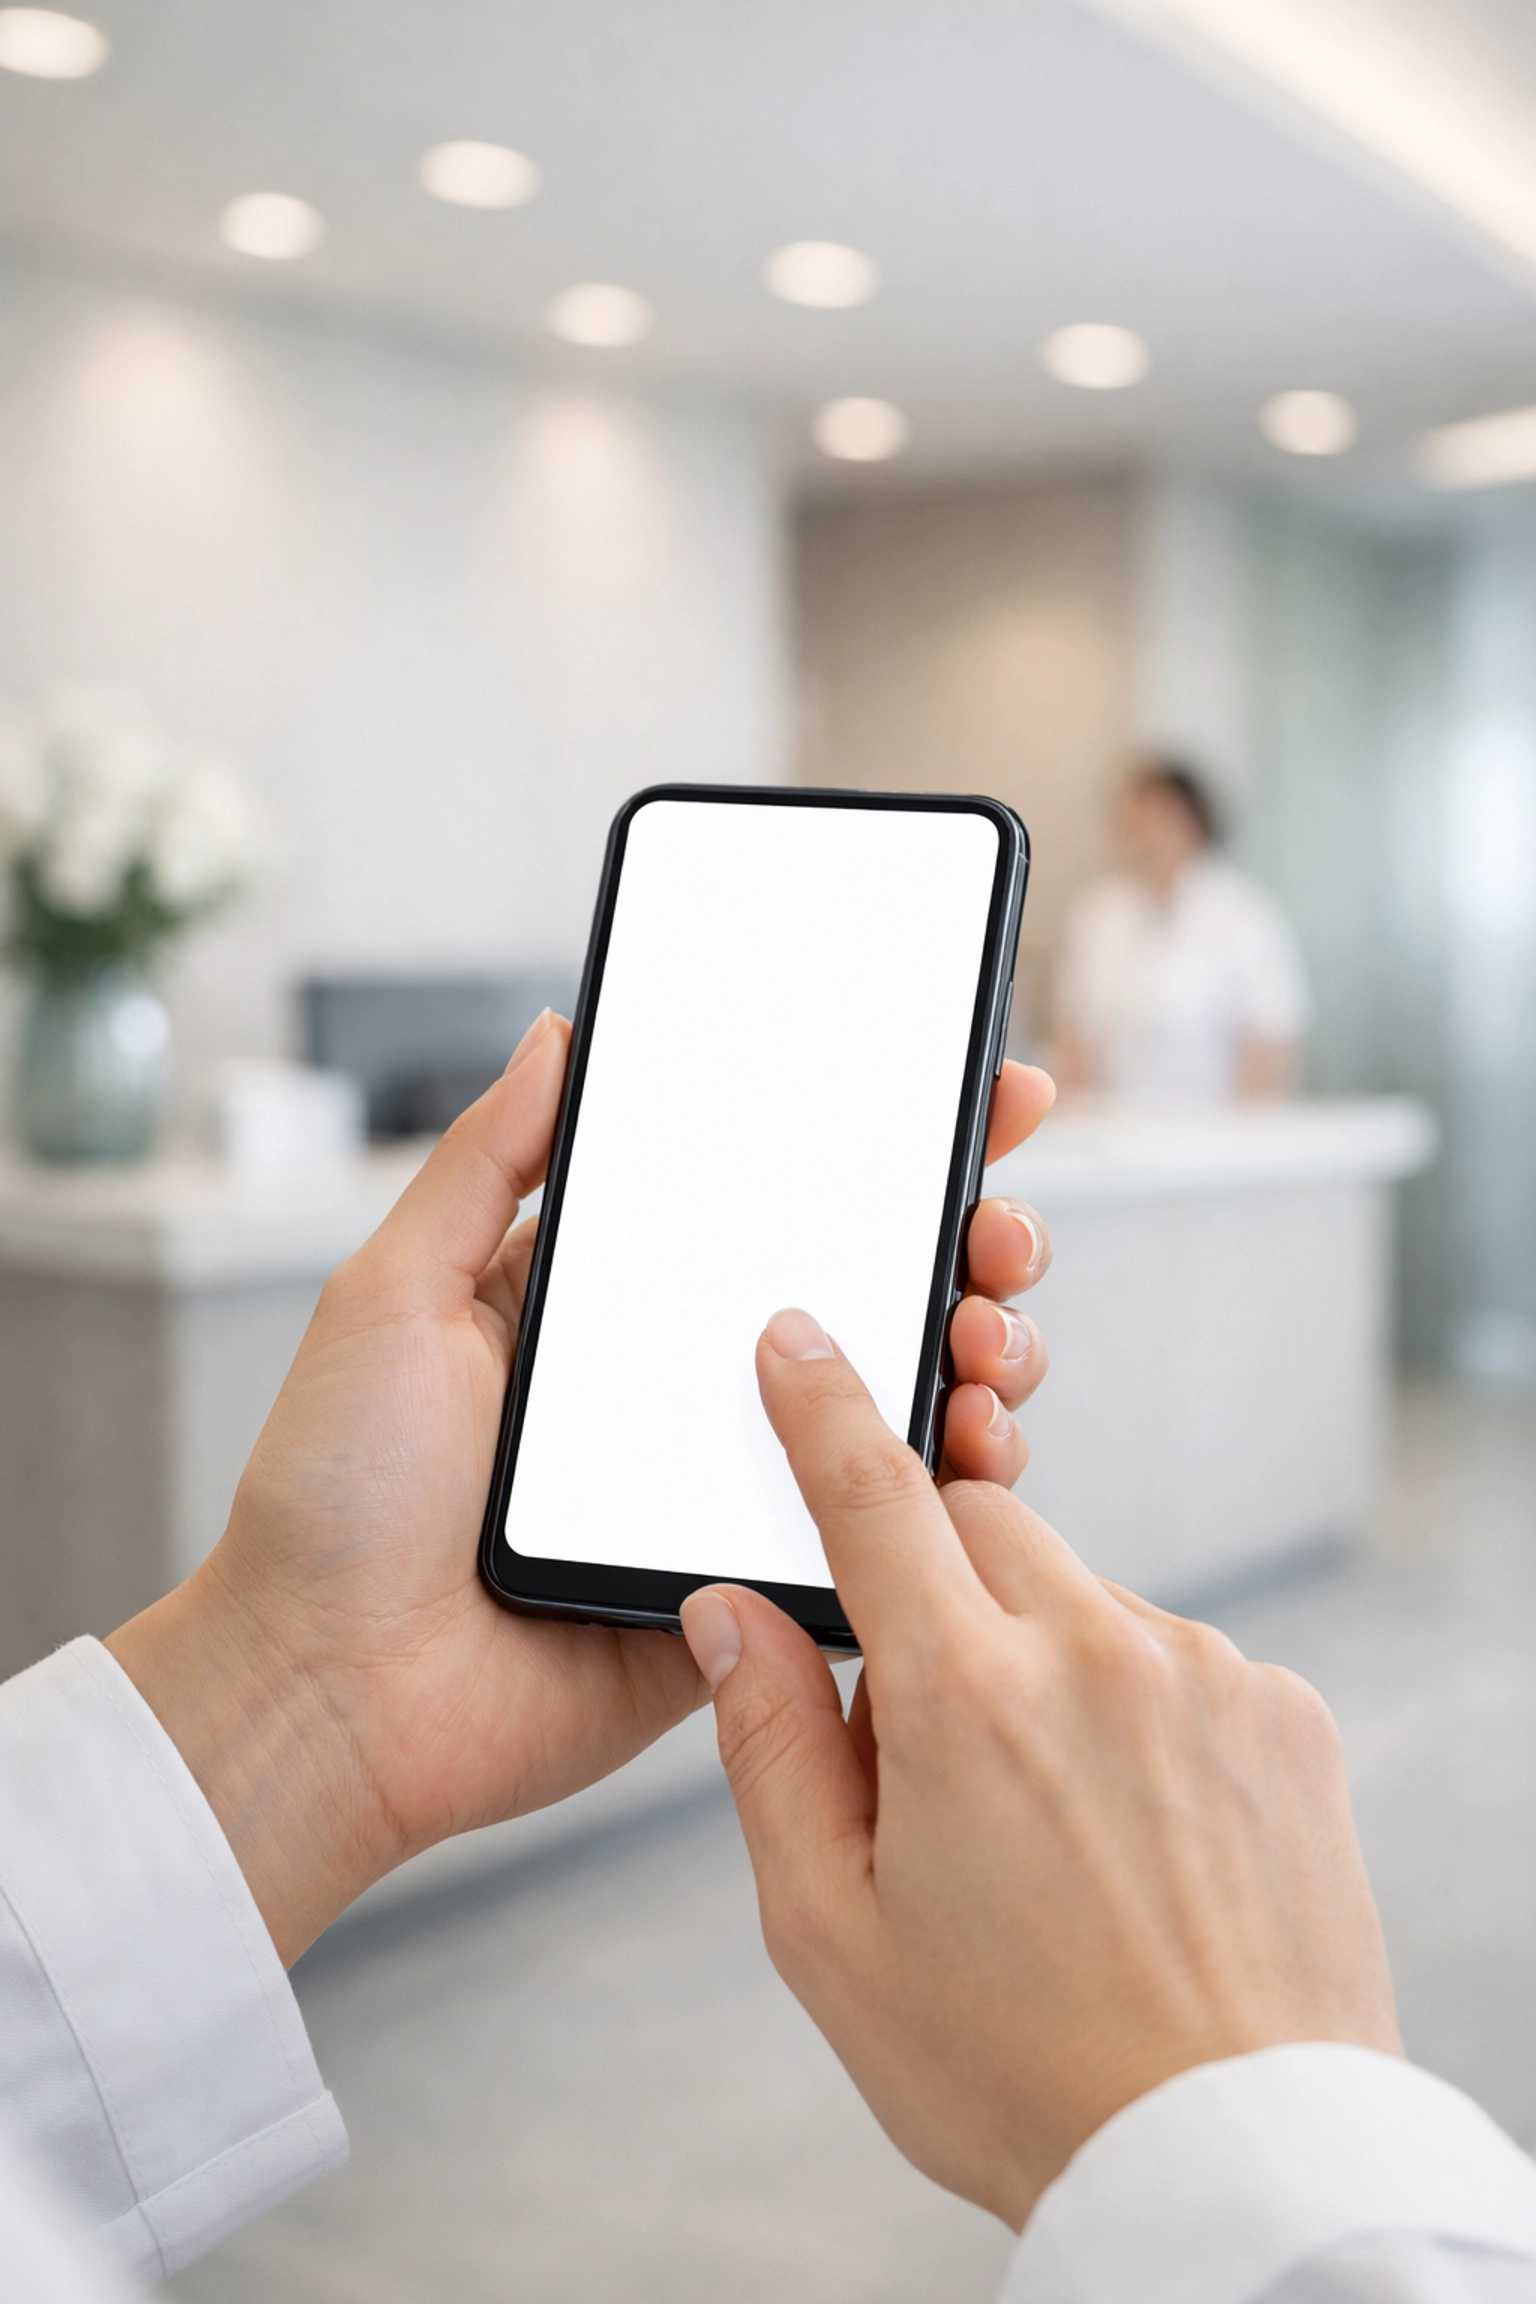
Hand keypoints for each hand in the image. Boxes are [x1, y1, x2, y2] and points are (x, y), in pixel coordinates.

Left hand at [106, 1019, 1056, 1964]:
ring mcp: (732, 1488)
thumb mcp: (393, 1294)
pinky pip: (877, 1533)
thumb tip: (558, 1032)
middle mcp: (693, 1386)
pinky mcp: (754, 1589)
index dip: (882, 1147)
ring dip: (978, 1356)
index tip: (977, 1095)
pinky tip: (972, 1449)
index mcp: (620, 1305)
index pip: (774, 1198)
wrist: (329, 1693)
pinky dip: (949, 1491)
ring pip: (897, 1407)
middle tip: (999, 1234)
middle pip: (868, 1295)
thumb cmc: (338, 1494)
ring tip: (987, 1340)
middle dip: (967, 1247)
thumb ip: (482, 1164)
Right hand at [682, 1319, 1400, 2232]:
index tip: (799, 1337)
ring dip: (1039, 1654)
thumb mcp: (831, 1933)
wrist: (1234, 2158)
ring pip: (1080, 1594)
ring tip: (1048, 1815)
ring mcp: (1207, 1674)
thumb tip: (730, 1618)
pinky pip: (1172, 1654)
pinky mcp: (1285, 1710)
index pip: (872, 1494)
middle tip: (927, 1723)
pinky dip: (1131, 1701)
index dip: (822, 1405)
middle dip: (935, 1581)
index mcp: (968, 1700)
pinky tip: (1133, 1825)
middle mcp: (1099, 1653)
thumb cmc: (1018, 2069)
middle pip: (983, 1527)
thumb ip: (769, 1747)